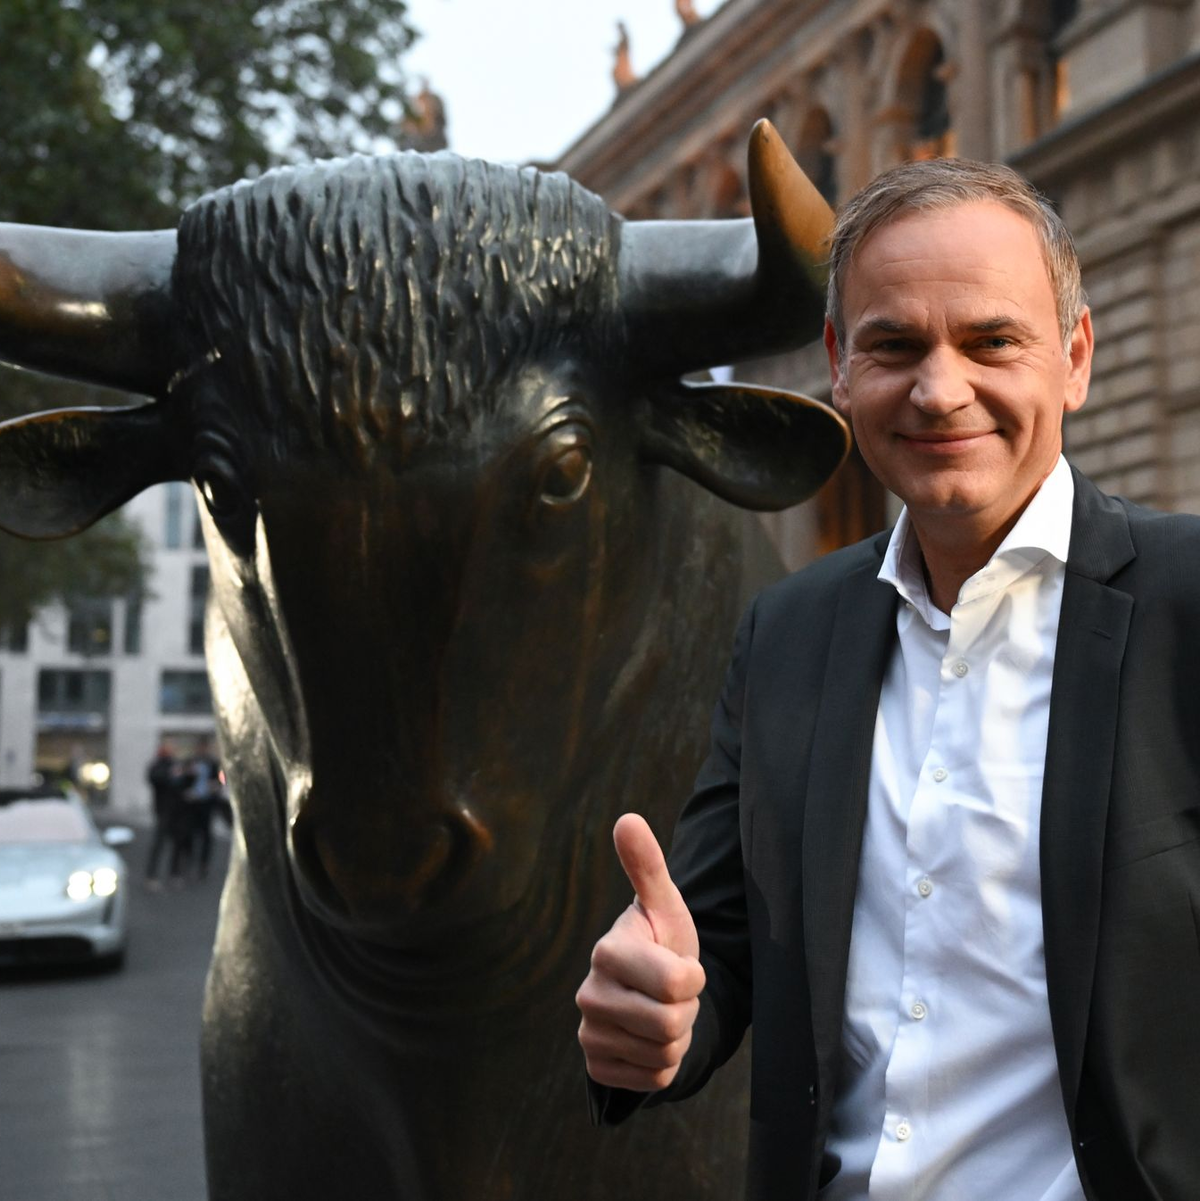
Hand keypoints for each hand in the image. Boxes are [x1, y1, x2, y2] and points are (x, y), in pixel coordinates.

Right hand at [576, 813, 703, 1091]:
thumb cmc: (661, 941)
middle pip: (671, 1023)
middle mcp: (589, 995)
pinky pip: (654, 1079)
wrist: (650, 994)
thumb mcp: (664, 906)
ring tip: (661, 1011)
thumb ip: (648, 865)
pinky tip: (649, 1038)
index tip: (680, 964)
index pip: (677, 983)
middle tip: (671, 993)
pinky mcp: (598, 1069)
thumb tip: (627, 818)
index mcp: (606, 951)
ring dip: (676, 1036)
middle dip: (685, 1009)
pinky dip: (663, 1064)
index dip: (693, 977)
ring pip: (664, 1053)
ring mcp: (589, 1036)